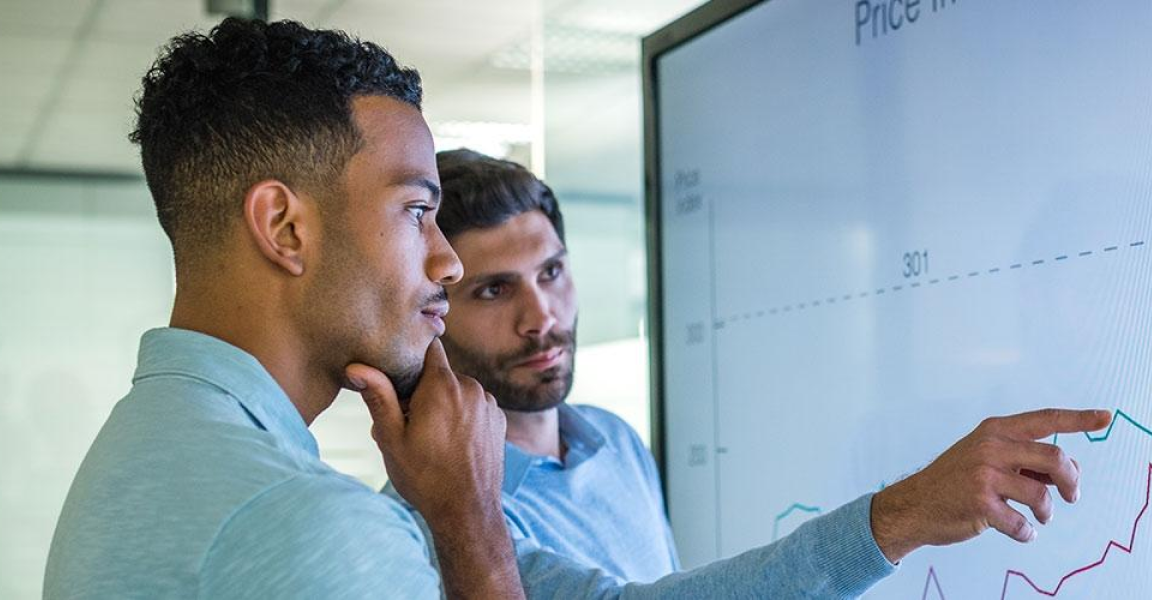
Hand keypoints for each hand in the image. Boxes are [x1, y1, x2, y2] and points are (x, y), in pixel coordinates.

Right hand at [346, 339, 522, 598]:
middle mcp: (471, 387)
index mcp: (442, 385)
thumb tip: (357, 366)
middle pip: (441, 374)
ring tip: (428, 439)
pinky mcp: (499, 420)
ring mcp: (489, 404)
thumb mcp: (392, 438)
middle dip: (423, 391)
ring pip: (459, 391)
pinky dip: (462, 417)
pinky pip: (475, 406)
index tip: (401, 378)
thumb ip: (378, 396)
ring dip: (444, 405)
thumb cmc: (425, 477)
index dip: (413, 359)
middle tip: (407, 424)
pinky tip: (452, 445)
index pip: (430, 348)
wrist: (467, 511)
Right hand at [871, 408, 1112, 562]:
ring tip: (1038, 517)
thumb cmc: (953, 481)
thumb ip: (1023, 458)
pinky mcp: (981, 504)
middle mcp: (991, 447)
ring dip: (1046, 512)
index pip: (1045, 419)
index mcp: (994, 430)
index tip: (1105, 417)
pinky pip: (1022, 523)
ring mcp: (985, 474)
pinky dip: (1025, 532)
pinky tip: (1017, 529)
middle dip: (1072, 482)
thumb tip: (1068, 472)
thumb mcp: (985, 457)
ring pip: (1042, 496)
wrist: (914, 504)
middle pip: (1055, 458)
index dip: (1079, 419)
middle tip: (1071, 496)